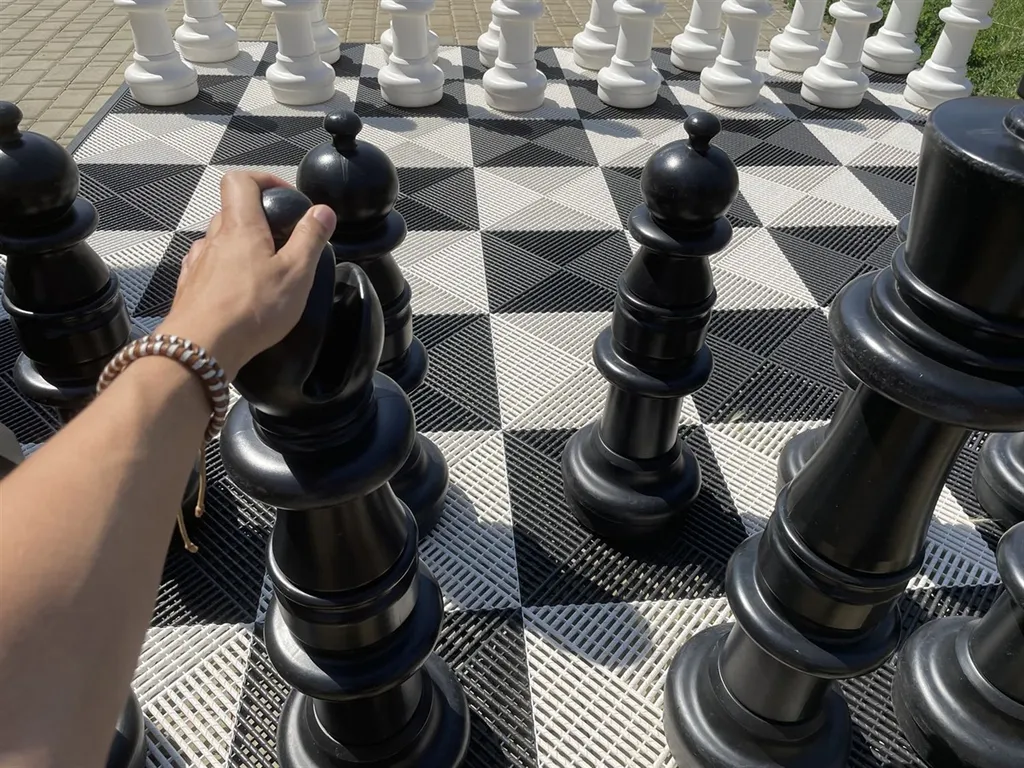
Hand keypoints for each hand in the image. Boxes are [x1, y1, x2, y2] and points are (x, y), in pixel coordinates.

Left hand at [158, 171, 336, 380]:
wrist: (201, 348)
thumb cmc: (252, 309)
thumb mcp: (296, 273)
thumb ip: (311, 238)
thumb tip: (322, 210)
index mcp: (240, 226)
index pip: (241, 180)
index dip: (264, 180)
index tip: (285, 198)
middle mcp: (214, 238)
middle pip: (232, 210)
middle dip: (258, 218)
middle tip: (283, 240)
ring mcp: (198, 263)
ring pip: (220, 240)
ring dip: (241, 246)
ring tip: (263, 270)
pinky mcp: (190, 288)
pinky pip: (208, 267)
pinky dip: (224, 270)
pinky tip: (237, 289)